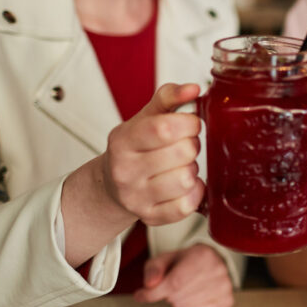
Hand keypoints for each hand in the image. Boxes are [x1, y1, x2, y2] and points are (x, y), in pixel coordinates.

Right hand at [101, 83, 203, 225]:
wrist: (112, 185)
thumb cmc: (135, 147)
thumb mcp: (145, 117)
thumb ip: (169, 97)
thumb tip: (193, 89)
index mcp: (123, 141)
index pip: (163, 128)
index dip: (189, 123)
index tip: (191, 124)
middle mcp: (125, 170)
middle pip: (182, 153)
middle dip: (192, 146)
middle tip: (185, 146)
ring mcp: (136, 197)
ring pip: (186, 179)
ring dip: (192, 170)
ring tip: (181, 166)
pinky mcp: (150, 217)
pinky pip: (187, 206)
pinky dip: (194, 193)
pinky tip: (185, 185)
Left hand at [133, 244, 234, 306]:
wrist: (210, 263)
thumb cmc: (185, 262)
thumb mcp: (166, 258)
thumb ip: (153, 268)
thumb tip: (149, 284)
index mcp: (203, 255)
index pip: (174, 281)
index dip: (154, 292)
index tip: (141, 295)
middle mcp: (219, 269)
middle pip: (179, 296)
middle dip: (168, 295)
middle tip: (172, 287)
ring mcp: (225, 286)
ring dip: (178, 302)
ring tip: (184, 291)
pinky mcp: (227, 301)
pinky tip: (193, 299)